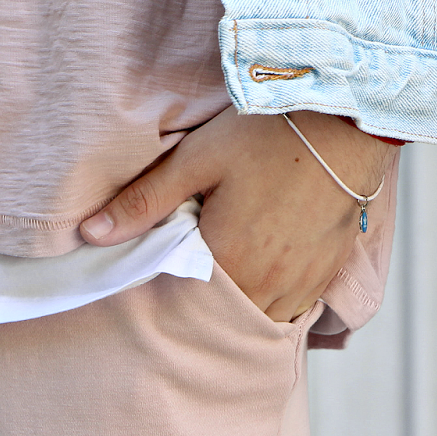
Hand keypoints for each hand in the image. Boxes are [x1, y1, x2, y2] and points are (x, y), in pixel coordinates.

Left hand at [80, 108, 395, 320]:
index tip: (159, 267)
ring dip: (239, 302)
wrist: (347, 120)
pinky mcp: (328, 271)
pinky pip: (294, 307)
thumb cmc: (268, 134)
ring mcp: (303, 283)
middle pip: (222, 313)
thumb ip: (143, 203)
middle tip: (190, 268)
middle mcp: (268, 285)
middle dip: (202, 301)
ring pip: (260, 315)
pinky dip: (274, 297)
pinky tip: (262, 269)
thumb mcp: (195, 160)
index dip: (167, 289)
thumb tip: (90, 235)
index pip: (183, 302)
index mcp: (229, 262)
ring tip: (224, 271)